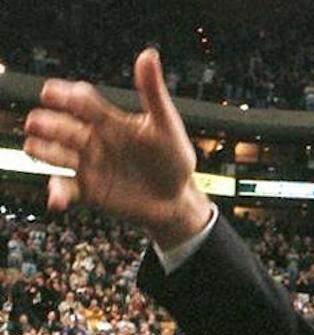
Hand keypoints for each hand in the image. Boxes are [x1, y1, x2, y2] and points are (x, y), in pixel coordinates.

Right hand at [24, 48, 210, 247]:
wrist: (177, 199)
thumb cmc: (173, 160)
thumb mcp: (166, 126)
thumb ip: (153, 93)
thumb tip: (148, 55)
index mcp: (109, 120)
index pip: (81, 101)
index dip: (67, 95)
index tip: (53, 92)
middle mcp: (94, 139)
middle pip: (63, 126)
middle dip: (49, 123)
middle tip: (38, 121)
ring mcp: (89, 164)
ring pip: (56, 153)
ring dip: (44, 150)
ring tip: (35, 147)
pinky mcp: (89, 189)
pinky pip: (66, 188)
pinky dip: (57, 192)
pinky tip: (56, 198)